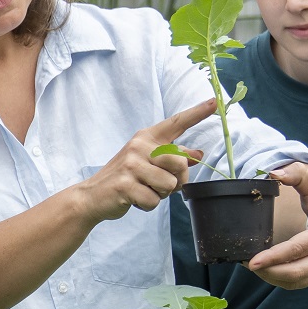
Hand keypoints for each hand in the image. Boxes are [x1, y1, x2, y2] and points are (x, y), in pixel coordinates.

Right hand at [75, 102, 214, 223]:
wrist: (92, 195)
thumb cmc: (126, 178)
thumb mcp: (148, 162)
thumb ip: (172, 157)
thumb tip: (198, 154)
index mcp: (147, 137)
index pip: (176, 123)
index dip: (197, 113)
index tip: (215, 102)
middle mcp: (139, 146)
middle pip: (180, 163)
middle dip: (177, 180)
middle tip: (159, 185)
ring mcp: (130, 165)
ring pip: (169, 184)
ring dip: (161, 195)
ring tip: (145, 190)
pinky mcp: (125, 185)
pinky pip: (154, 200)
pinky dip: (148, 205)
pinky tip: (135, 200)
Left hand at [246, 162, 307, 287]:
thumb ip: (297, 175)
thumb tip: (274, 174)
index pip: (298, 249)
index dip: (274, 257)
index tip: (253, 261)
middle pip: (296, 271)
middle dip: (268, 271)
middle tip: (247, 264)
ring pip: (297, 281)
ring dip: (272, 278)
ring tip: (255, 267)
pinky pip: (301, 283)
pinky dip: (282, 280)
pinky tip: (268, 271)